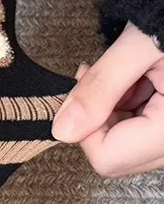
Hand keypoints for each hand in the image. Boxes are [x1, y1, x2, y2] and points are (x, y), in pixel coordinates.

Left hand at [51, 23, 163, 176]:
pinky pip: (142, 132)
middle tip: (100, 74)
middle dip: (99, 117)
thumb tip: (61, 130)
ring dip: (115, 110)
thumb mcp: (139, 46)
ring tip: (127, 71)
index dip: (84, 125)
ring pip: (126, 145)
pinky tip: (138, 77)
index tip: (86, 83)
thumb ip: (100, 88)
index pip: (108, 157)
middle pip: (117, 157)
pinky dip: (130, 106)